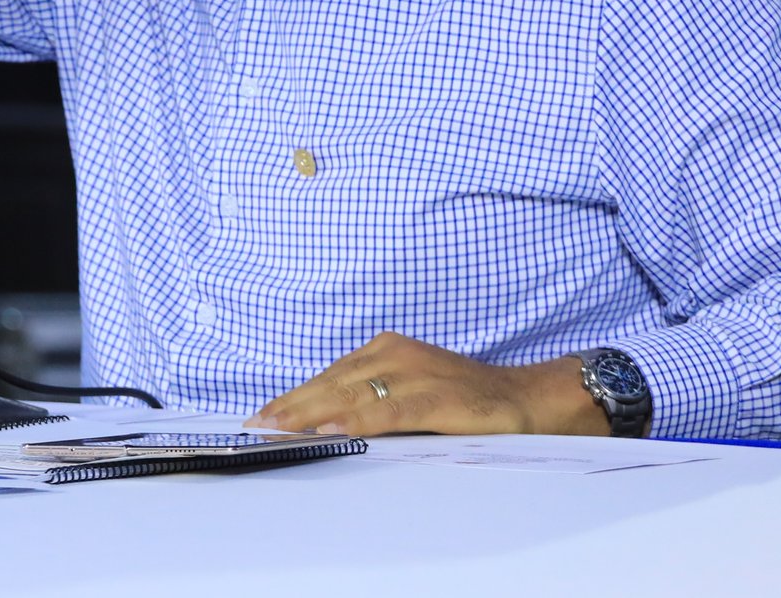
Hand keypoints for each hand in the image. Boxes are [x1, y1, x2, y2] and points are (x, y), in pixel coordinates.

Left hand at [245, 332, 607, 437]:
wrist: (524, 399)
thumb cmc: (463, 399)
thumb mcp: (411, 392)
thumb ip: (373, 401)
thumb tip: (323, 426)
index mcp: (386, 350)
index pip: (328, 376)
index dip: (293, 398)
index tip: (260, 417)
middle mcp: (395, 354)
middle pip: (331, 383)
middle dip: (291, 408)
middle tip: (256, 427)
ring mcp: (415, 373)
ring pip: (351, 394)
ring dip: (311, 413)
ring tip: (278, 429)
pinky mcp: (435, 397)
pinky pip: (387, 411)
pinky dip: (356, 421)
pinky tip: (331, 431)